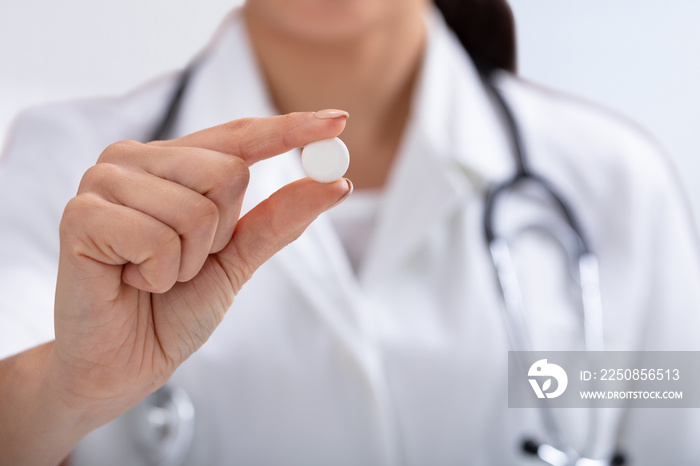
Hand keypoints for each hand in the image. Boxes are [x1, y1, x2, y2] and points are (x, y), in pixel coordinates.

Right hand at [51, 111, 350, 423]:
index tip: (339, 120)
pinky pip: (157, 239)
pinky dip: (157, 275)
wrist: (121, 364)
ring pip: (196, 209)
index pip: (240, 136)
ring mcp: (104, 182)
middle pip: (228, 172)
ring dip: (186, 262)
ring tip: (151, 274)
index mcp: (172, 164)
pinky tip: (129, 281)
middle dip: (220, 236)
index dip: (290, 128)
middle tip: (183, 262)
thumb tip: (335, 181)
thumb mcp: (237, 260)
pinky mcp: (80, 215)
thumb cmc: (173, 309)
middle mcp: (136, 160)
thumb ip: (279, 219)